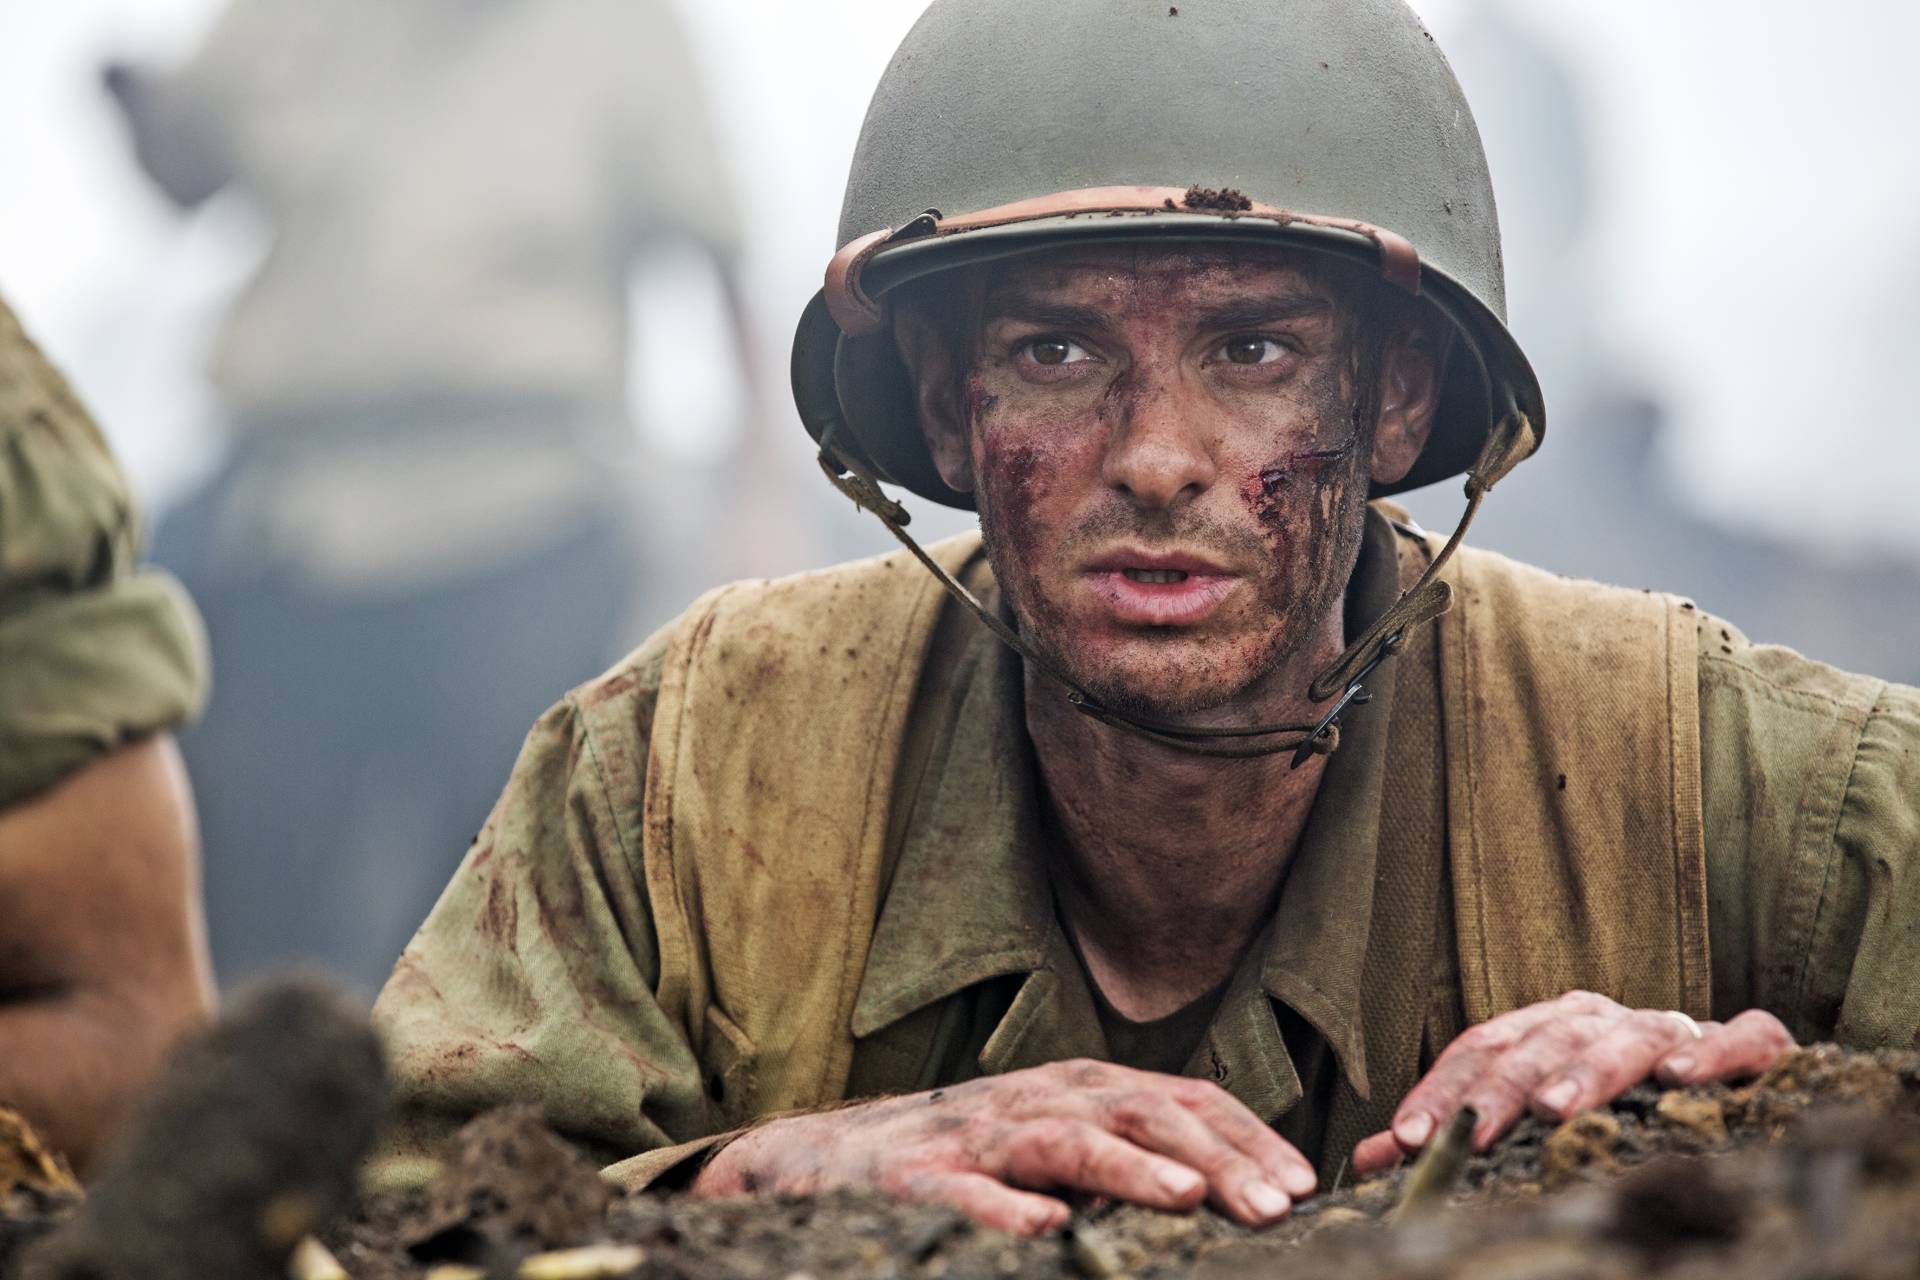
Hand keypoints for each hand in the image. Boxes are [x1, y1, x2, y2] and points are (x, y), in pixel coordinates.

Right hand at [690, 1059, 1315, 1234]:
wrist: (823, 1157)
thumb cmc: (961, 1159)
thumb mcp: (1053, 1143)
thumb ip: (1127, 1156)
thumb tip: (1230, 1193)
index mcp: (1076, 1089)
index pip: (1178, 1100)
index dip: (1242, 1137)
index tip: (1301, 1186)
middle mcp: (1034, 1098)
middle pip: (1137, 1113)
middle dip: (1211, 1156)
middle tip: (1275, 1206)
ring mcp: (974, 1135)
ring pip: (1062, 1140)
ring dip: (1128, 1169)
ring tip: (1187, 1200)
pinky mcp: (915, 1177)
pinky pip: (964, 1194)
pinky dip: (1005, 1210)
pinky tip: (1045, 1234)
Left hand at [1352, 991, 1793, 1176]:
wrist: (1730, 1087)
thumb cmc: (1614, 1109)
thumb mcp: (1530, 1119)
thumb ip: (1454, 1135)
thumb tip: (1370, 1160)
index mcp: (1548, 1028)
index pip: (1482, 1050)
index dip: (1442, 1091)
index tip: (1407, 1138)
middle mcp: (1603, 1019)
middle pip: (1541, 1043)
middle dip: (1499, 1090)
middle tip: (1469, 1133)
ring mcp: (1672, 1027)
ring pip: (1624, 1037)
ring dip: (1586, 1070)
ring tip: (1554, 1108)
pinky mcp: (1749, 1045)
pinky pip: (1738, 1036)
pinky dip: (1712, 1048)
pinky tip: (1681, 1074)